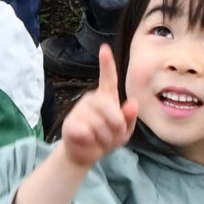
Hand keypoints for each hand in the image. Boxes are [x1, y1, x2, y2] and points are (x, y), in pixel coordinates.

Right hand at [59, 43, 138, 170]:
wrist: (85, 155)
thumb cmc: (106, 138)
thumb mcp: (124, 132)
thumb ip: (129, 118)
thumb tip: (133, 103)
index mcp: (106, 98)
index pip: (108, 78)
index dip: (106, 64)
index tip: (104, 48)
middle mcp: (92, 100)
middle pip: (110, 109)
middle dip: (117, 127)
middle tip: (114, 138)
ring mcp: (79, 110)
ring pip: (99, 124)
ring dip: (104, 139)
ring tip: (100, 141)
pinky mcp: (70, 123)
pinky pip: (86, 131)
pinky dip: (91, 141)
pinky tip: (88, 141)